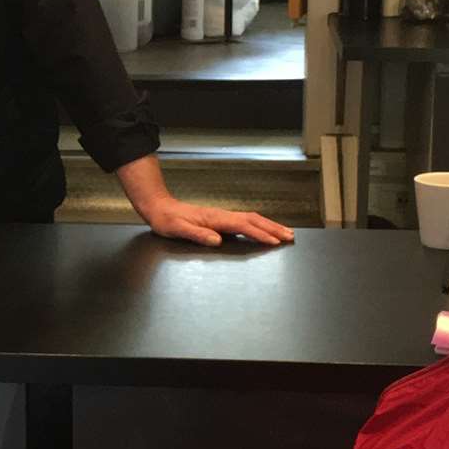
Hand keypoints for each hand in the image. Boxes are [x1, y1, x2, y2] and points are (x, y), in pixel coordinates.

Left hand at [138, 197, 295, 247]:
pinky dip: (259, 225)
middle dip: (273, 228)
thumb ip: (197, 234)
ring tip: (284, 233)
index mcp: (214, 218)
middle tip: (290, 236)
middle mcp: (221, 215)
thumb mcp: (177, 229)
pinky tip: (263, 231)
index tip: (274, 241)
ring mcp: (222, 216)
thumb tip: (217, 240)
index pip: (243, 226)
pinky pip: (245, 221)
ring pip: (251, 219)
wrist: (159, 208)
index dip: (259, 234)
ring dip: (269, 225)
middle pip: (253, 220)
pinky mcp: (220, 219)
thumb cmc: (167, 220)